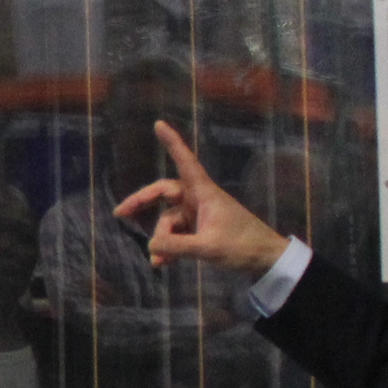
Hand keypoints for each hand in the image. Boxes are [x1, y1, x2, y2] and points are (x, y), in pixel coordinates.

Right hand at [108, 121, 291, 276]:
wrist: (268, 260)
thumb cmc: (243, 246)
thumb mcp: (208, 248)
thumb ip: (176, 247)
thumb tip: (150, 246)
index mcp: (204, 193)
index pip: (185, 162)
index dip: (172, 143)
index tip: (158, 124)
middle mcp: (199, 200)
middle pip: (164, 193)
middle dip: (142, 204)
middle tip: (120, 215)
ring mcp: (199, 215)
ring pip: (169, 220)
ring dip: (161, 240)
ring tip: (159, 263)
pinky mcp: (201, 230)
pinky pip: (177, 235)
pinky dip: (169, 248)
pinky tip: (163, 264)